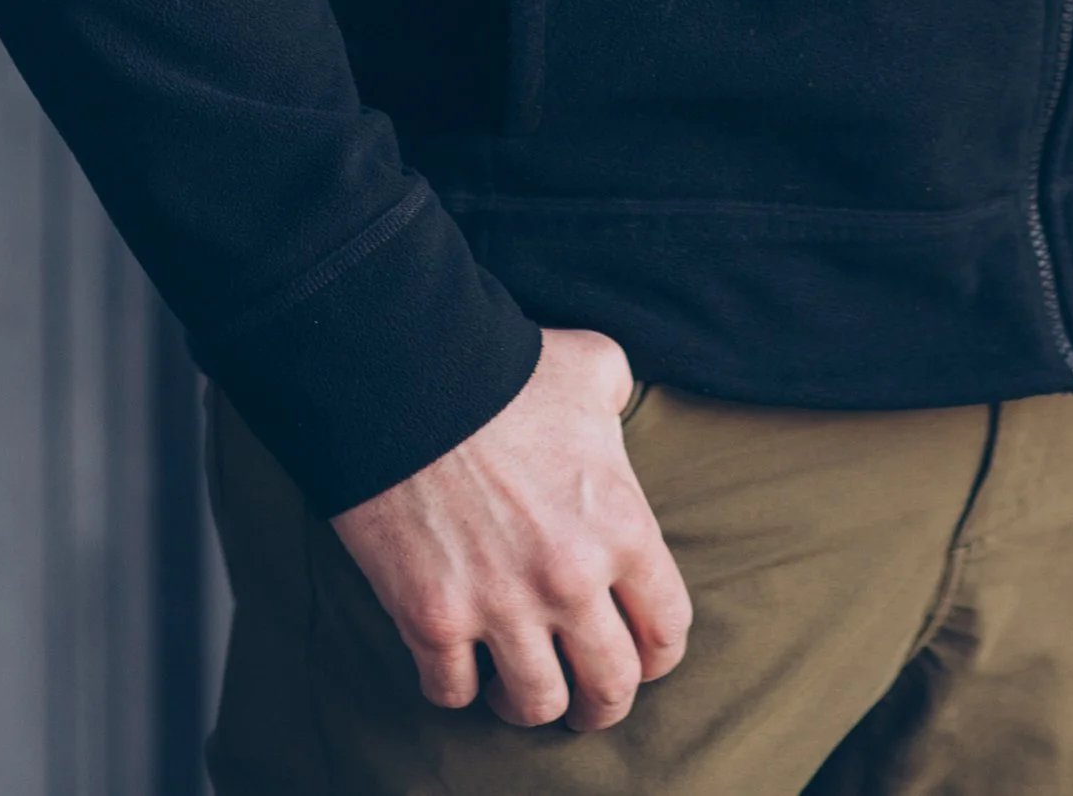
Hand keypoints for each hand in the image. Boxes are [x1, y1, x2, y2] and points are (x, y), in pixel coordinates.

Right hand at [330, 327, 692, 728]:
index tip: (640, 655)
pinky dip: (456, 686)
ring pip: (535, 705)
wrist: (405, 375)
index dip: (658, 653)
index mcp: (621, 525)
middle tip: (587, 698)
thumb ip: (619, 399)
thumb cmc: (503, 368)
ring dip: (530, 703)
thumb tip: (613, 414)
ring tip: (518, 688)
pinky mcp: (432, 619)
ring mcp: (500, 605)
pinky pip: (452, 692)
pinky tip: (459, 663)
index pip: (666, 630)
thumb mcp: (592, 367)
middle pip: (609, 687)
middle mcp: (570, 580)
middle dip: (603, 703)